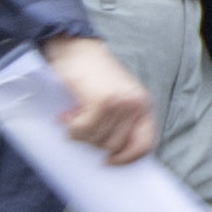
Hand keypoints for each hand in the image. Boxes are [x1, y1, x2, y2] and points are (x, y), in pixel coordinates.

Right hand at [46, 33, 159, 164]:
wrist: (77, 50)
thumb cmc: (93, 77)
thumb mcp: (117, 100)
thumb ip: (120, 122)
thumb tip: (113, 154)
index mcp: (143, 106)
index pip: (144, 144)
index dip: (127, 158)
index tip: (110, 161)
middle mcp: (136, 105)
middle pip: (115, 146)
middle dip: (94, 140)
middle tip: (81, 124)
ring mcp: (121, 104)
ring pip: (97, 139)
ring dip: (80, 131)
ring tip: (74, 115)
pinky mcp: (103, 102)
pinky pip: (84, 130)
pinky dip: (72, 127)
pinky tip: (67, 115)